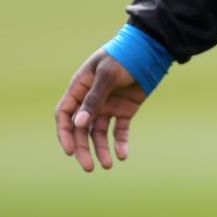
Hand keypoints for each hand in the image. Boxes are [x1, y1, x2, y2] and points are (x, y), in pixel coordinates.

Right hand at [54, 50, 146, 171]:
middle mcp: (91, 100)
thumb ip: (94, 98)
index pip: (65, 115)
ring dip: (101, 149)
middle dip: (83, 148)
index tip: (70, 151)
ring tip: (109, 164)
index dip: (65, 134)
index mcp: (80, 88)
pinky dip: (120, 143)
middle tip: (89, 167)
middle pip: (81, 129)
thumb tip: (79, 124)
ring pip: (99, 133)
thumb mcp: (107, 75)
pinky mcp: (124, 110)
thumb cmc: (124, 56)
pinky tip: (123, 154)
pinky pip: (119, 130)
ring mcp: (108, 106)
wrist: (151, 50)